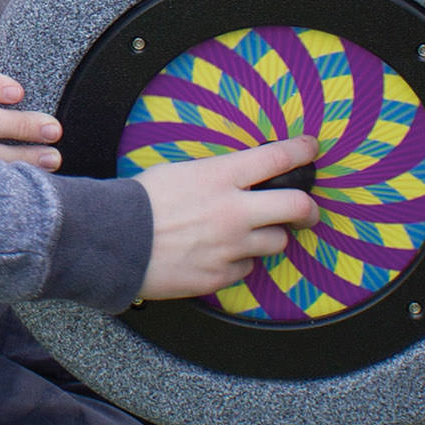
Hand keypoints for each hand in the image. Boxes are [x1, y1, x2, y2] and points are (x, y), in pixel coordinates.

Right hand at [133, 136, 320, 301]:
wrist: (114, 241)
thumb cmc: (140, 202)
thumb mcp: (180, 172)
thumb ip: (216, 176)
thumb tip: (238, 179)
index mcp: (221, 176)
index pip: (278, 158)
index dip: (302, 152)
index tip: (311, 150)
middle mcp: (234, 211)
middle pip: (297, 207)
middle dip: (309, 210)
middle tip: (307, 212)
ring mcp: (230, 246)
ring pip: (276, 242)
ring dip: (267, 237)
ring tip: (243, 235)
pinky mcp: (221, 275)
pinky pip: (246, 268)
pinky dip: (237, 261)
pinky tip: (215, 254)